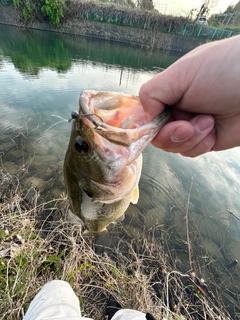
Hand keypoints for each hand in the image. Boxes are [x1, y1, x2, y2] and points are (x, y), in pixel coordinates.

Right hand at [139, 36, 239, 156]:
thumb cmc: (225, 70)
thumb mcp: (182, 73)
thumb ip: (153, 92)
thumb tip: (144, 116)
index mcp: (170, 90)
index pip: (146, 112)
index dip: (145, 124)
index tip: (153, 126)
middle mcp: (179, 108)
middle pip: (157, 134)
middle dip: (169, 134)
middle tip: (185, 126)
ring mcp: (193, 125)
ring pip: (173, 145)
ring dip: (188, 138)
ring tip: (208, 121)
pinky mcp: (208, 140)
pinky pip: (190, 151)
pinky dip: (199, 144)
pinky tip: (213, 130)